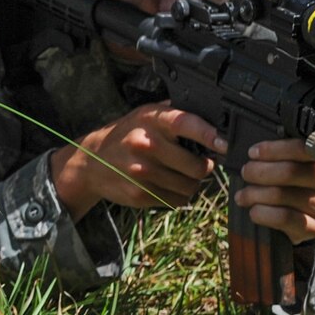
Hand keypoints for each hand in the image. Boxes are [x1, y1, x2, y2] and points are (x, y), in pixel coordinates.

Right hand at [50, 101, 226, 217]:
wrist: (90, 162)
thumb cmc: (125, 135)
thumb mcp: (145, 115)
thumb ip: (174, 113)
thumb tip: (214, 116)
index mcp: (150, 120)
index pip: (185, 123)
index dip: (209, 135)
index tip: (224, 144)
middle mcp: (145, 145)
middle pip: (196, 166)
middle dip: (204, 167)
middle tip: (200, 163)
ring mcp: (141, 172)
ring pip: (189, 186)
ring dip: (192, 183)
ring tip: (182, 175)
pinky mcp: (140, 194)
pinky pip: (176, 200)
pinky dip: (179, 195)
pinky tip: (168, 185)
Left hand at [236, 138, 314, 244]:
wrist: (292, 222)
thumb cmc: (282, 186)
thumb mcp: (272, 165)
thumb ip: (254, 154)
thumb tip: (221, 141)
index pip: (301, 147)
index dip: (273, 149)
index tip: (252, 153)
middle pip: (290, 171)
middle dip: (259, 172)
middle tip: (245, 173)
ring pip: (283, 194)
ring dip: (255, 194)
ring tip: (242, 195)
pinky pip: (284, 217)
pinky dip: (262, 213)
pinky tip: (253, 211)